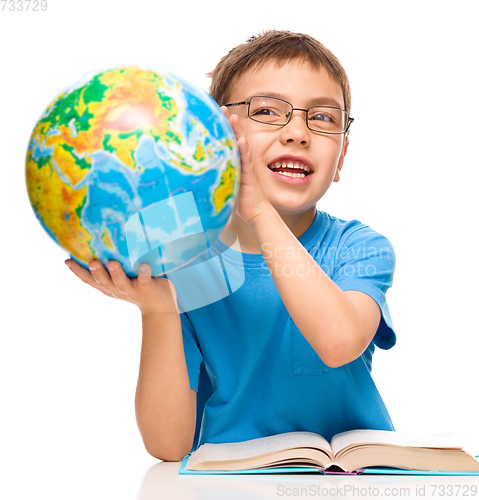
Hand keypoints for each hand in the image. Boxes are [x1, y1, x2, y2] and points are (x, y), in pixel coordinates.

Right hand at [65, 259, 177, 315]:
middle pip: (103, 282)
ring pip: (121, 283)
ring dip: (115, 273)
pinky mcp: (146, 289)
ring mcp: (131, 290)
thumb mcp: (121, 278)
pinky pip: (144, 280)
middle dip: (96, 272)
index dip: (77, 271)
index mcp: (108, 287)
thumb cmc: (138, 286)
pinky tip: (144, 265)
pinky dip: (143, 273)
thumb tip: (103, 240)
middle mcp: (117, 290)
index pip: (89, 280)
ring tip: (111, 263)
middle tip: (91, 262)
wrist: (159, 307)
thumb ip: (112, 265)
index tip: (66, 261)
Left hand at [222, 106, 272, 225]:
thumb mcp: (224, 187)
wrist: (255, 212)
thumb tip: (193, 179)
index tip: (212, 115)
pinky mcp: (250, 176)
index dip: (221, 128)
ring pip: (241, 145)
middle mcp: (241, 162)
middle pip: (234, 138)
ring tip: (232, 117)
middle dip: (227, 122)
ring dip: (237, 130)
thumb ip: (214, 179)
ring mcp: (246, 167)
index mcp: (234, 163)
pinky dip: (244, 149)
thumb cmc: (240, 201)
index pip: (227, 142)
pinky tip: (241, 139)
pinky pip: (247, 161)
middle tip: (220, 107)